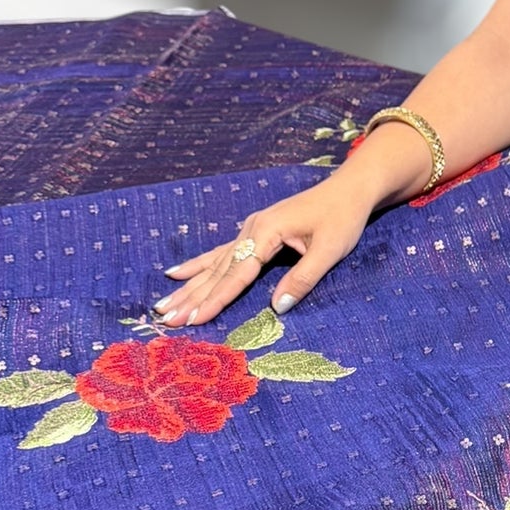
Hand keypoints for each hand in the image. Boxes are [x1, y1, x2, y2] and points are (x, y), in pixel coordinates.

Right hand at [156, 176, 371, 328]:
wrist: (347, 190)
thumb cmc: (341, 219)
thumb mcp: (328, 251)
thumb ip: (302, 279)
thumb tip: (276, 309)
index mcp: (266, 232)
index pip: (237, 275)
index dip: (215, 300)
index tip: (193, 320)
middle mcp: (250, 229)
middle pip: (217, 270)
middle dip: (191, 297)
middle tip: (164, 319)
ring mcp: (249, 229)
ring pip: (213, 263)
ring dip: (188, 286)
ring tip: (162, 304)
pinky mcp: (254, 232)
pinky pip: (220, 253)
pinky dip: (198, 265)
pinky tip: (176, 273)